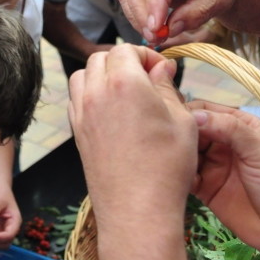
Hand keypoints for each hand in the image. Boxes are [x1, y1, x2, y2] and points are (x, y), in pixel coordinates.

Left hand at [69, 45, 195, 219]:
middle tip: (145, 79)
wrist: (136, 210)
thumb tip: (161, 68)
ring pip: (83, 76)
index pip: (126, 49)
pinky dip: (91, 95)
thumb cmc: (165, 167)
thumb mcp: (182, 120)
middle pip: (101, 58)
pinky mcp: (76, 133)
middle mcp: (96, 92)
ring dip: (102, 75)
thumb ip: (168, 87)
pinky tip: (113, 112)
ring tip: (126, 93)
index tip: (160, 71)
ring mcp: (82, 113)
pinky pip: (77, 100)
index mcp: (124, 82)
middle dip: (123, 61)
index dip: (145, 55)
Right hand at [117, 0, 243, 44]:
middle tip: (154, 37)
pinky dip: (135, 13)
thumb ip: (197, 13)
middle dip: (140, 12)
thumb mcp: (221, 0)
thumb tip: (170, 29)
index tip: (156, 29)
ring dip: (136, 15)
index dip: (155, 3)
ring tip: (155, 36)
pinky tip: (151, 27)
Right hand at [190, 104, 259, 256]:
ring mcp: (213, 165)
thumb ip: (230, 129)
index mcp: (238, 126)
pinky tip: (185, 182)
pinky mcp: (205, 188)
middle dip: (179, 135)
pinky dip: (180, 177)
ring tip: (176, 164)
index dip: (188, 112)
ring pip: (185, 153)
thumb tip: (196, 116)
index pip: (206, 110)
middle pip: (191, 130)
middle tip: (171, 145)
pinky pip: (185, 177)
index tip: (175, 121)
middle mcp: (223, 142)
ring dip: (178, 156)